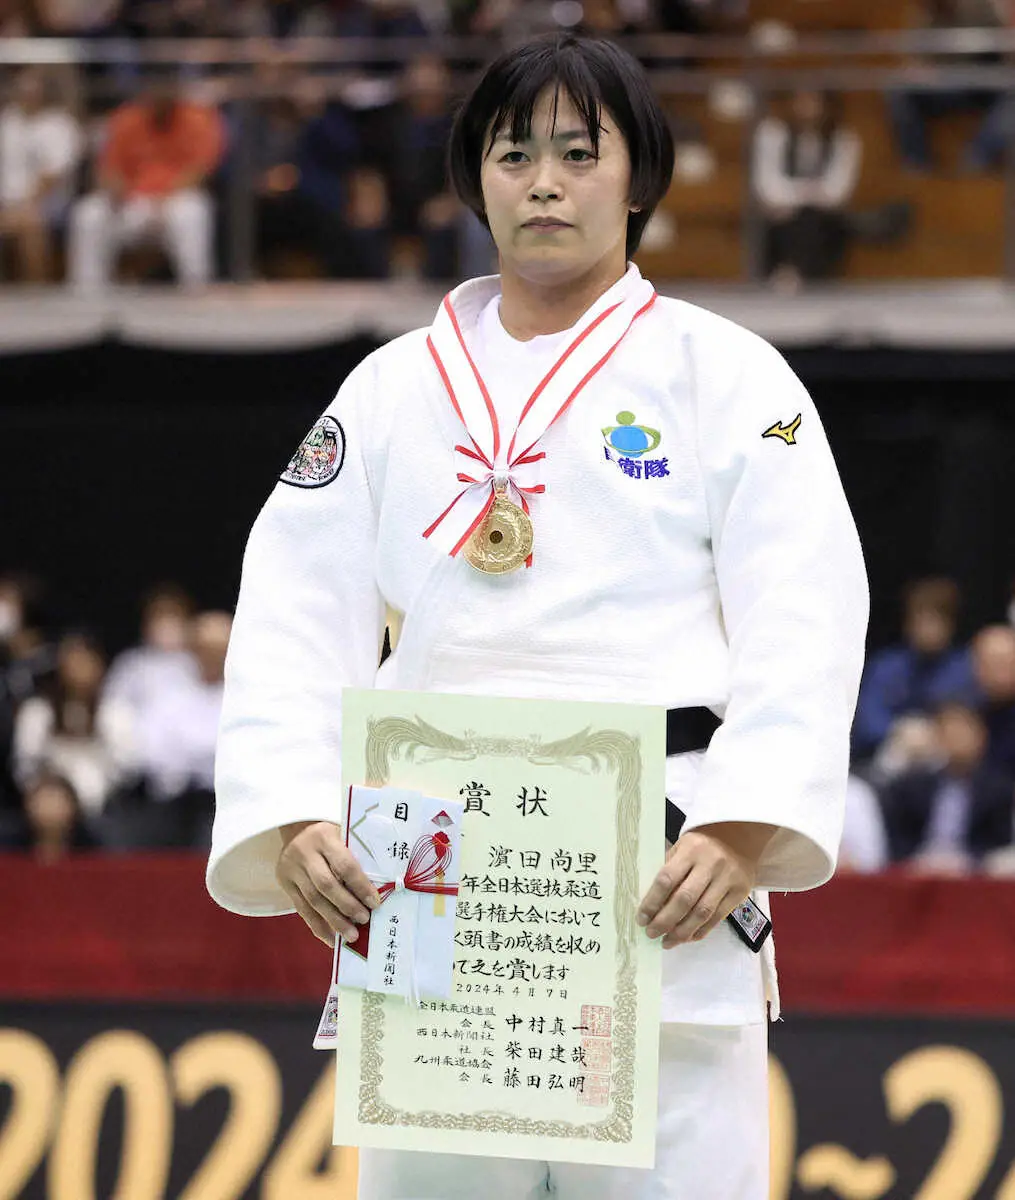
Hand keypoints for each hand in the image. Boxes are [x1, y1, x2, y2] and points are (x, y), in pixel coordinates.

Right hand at [276, 820, 380, 946]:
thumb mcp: (342, 835)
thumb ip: (355, 857)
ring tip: (351, 935)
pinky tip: (331, 938)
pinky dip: (317, 926)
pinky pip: (301, 909)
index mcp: (324, 837)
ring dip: (333, 921)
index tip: (375, 903)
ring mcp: (291, 869)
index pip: (344, 865)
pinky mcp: (284, 883)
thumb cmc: (330, 835)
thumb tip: (376, 892)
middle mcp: (304, 853)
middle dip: (347, 906)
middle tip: (364, 920)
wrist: (297, 829)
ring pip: (313, 900)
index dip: (360, 886)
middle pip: (326, 885)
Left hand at [637, 822, 776, 948]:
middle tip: (651, 933)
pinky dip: (701, 931)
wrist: (740, 835)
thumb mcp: (682, 847)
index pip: (667, 879)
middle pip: (684, 899)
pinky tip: (687, 937)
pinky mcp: (740, 892)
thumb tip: (651, 904)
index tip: (641, 918)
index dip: (652, 902)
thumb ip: (669, 870)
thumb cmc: (702, 843)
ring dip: (682, 932)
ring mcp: (727, 879)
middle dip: (665, 921)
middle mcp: (710, 864)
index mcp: (691, 850)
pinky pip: (718, 917)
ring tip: (667, 942)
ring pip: (702, 912)